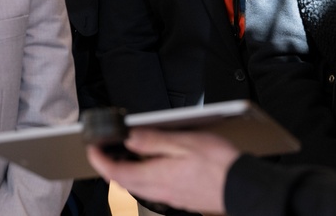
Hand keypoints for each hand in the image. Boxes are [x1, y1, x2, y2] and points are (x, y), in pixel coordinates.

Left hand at [86, 128, 240, 214]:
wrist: (243, 188)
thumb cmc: (219, 164)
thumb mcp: (184, 142)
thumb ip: (153, 140)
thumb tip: (128, 137)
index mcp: (156, 176)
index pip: (116, 173)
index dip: (99, 160)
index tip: (91, 148)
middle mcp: (159, 190)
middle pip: (124, 181)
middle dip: (110, 165)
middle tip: (105, 149)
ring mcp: (170, 197)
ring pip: (138, 185)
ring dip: (128, 170)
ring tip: (127, 152)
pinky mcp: (180, 198)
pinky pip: (153, 188)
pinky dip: (145, 175)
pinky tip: (154, 164)